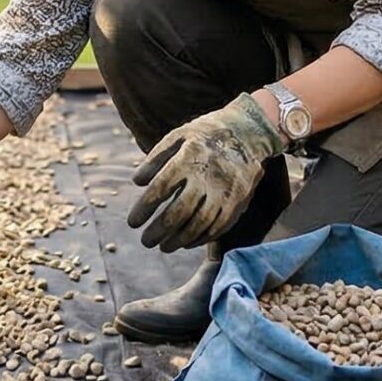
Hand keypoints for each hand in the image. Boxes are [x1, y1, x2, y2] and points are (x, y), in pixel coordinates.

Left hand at [126, 93, 284, 252]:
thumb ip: (156, 158)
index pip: (161, 187)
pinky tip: (186, 243)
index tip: (132, 222)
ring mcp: (225, 191)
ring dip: (179, 239)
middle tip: (145, 241)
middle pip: (180, 211)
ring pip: (200, 223)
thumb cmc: (206, 134)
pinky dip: (200, 238)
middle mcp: (208, 176)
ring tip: (163, 247)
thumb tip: (137, 182)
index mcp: (189, 157)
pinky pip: (218, 227)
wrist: (249, 133)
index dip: (145, 208)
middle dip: (160, 230)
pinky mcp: (238, 202)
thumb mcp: (179, 135)